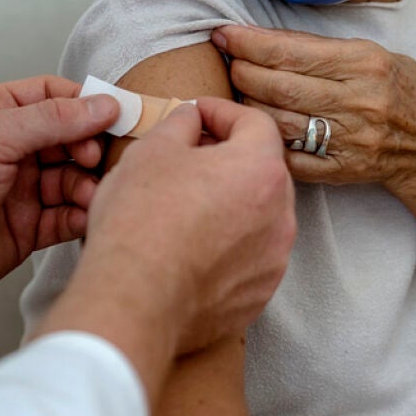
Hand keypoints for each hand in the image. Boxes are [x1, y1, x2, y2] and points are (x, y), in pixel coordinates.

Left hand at [0, 75, 120, 301]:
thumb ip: (51, 119)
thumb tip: (102, 104)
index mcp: (0, 114)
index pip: (56, 96)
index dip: (87, 104)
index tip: (115, 115)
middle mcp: (15, 148)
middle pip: (73, 138)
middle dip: (91, 148)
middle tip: (95, 160)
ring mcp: (24, 188)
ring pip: (74, 179)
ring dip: (88, 185)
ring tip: (89, 195)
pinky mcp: (30, 227)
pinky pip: (67, 216)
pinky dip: (80, 216)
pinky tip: (85, 217)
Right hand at [81, 98, 295, 354]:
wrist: (135, 303)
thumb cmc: (141, 223)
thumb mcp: (150, 151)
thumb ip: (181, 124)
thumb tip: (191, 120)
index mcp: (261, 170)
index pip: (255, 123)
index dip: (222, 112)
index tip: (197, 114)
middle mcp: (281, 216)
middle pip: (262, 170)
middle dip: (228, 158)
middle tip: (188, 158)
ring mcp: (274, 260)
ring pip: (258, 216)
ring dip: (230, 203)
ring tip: (186, 206)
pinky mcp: (258, 294)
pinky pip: (249, 257)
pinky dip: (227, 246)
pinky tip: (190, 247)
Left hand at [212, 24, 415, 194]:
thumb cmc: (402, 92)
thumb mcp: (374, 55)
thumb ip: (324, 49)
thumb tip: (266, 38)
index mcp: (364, 64)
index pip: (289, 51)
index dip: (248, 42)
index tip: (223, 34)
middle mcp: (356, 101)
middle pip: (277, 86)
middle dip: (241, 71)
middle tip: (227, 63)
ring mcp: (348, 139)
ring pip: (276, 121)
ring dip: (246, 104)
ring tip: (237, 92)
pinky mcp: (340, 170)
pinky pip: (288, 156)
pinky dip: (263, 140)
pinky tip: (253, 127)